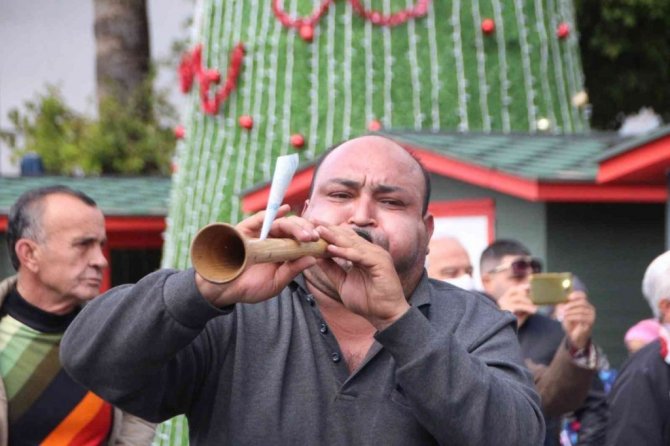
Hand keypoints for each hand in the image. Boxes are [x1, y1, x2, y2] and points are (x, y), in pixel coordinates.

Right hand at [195, 205, 318, 306]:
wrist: (223, 290)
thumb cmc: (249, 287)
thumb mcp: (276, 282)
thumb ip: (293, 270)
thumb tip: (313, 258)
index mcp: (282, 252)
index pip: (300, 241)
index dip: (313, 240)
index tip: (326, 244)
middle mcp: (273, 240)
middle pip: (294, 230)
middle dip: (307, 232)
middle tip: (315, 239)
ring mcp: (260, 234)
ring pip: (281, 223)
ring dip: (296, 227)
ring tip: (306, 235)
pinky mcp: (246, 230)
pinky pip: (260, 219)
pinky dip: (272, 213)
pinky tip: (284, 210)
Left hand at [313, 225, 409, 330]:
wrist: (385, 316)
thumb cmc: (367, 301)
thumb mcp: (342, 282)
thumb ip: (332, 269)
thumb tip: (316, 256)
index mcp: (363, 253)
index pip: (343, 238)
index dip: (327, 231)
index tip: (310, 226)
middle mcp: (371, 251)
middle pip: (346, 236)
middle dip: (328, 229)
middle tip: (312, 220)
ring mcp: (377, 255)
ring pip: (352, 244)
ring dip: (334, 237)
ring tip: (318, 231)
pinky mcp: (381, 263)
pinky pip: (360, 255)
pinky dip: (345, 252)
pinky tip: (332, 248)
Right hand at [497, 283, 535, 325]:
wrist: (505, 334)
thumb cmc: (513, 323)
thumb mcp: (520, 313)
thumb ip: (526, 306)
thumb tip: (536, 302)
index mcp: (504, 299)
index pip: (513, 289)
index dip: (522, 287)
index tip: (531, 287)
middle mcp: (503, 300)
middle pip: (516, 291)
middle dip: (527, 293)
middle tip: (537, 297)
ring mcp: (504, 304)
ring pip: (519, 298)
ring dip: (529, 301)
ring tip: (537, 307)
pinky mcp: (507, 310)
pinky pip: (519, 306)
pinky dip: (528, 308)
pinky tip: (534, 311)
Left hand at [561, 291, 594, 349]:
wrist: (574, 335)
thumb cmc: (570, 322)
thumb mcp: (564, 312)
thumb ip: (562, 305)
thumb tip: (560, 302)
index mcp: (584, 303)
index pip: (582, 295)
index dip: (575, 295)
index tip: (568, 298)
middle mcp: (590, 308)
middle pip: (582, 302)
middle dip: (571, 305)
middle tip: (563, 309)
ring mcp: (591, 315)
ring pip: (581, 309)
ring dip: (570, 312)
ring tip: (563, 315)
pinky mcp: (591, 322)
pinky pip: (581, 317)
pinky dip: (572, 316)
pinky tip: (567, 318)